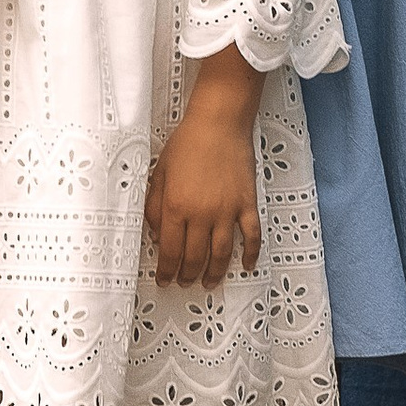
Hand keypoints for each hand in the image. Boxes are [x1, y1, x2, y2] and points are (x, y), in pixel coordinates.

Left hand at [144, 57, 263, 286]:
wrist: (218, 122)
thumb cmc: (187, 143)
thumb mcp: (159, 172)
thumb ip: (154, 205)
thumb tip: (157, 234)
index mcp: (176, 206)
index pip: (170, 251)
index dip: (166, 270)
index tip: (165, 280)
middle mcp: (201, 214)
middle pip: (194, 257)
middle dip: (187, 275)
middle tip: (184, 283)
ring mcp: (227, 211)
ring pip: (221, 254)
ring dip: (214, 273)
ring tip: (208, 283)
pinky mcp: (246, 204)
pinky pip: (251, 236)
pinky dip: (250, 254)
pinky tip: (246, 266)